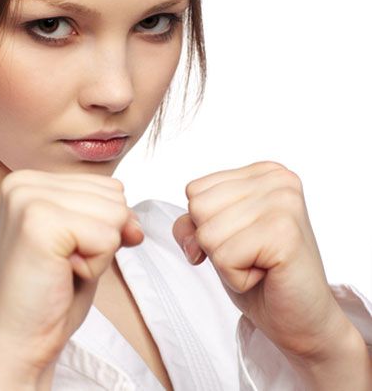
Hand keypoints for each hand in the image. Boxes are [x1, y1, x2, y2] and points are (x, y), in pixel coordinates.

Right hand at [0, 169, 143, 387]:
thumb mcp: (87, 240)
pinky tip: (64, 275)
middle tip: (64, 262)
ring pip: (115, 214)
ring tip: (63, 267)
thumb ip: (112, 217)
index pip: (109, 186)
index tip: (67, 249)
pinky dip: (96, 265)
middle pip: (115, 196)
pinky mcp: (39, 224)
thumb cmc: (52, 291)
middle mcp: (24, 182)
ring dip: (99, 251)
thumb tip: (135, 224)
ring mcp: (29, 200)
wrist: (19, 341)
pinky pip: (108, 237)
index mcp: (31, 180)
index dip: (103, 225)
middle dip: (103, 237)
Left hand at [173, 160, 351, 360]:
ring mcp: (284, 203)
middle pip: (198, 208)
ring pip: (207, 234)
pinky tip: (266, 275)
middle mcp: (277, 179)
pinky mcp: (285, 233)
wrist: (301, 318)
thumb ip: (191, 223)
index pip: (194, 190)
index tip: (240, 238)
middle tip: (251, 254)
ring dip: (226, 262)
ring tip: (259, 264)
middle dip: (214, 243)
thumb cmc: (259, 274)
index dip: (205, 225)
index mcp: (262, 172)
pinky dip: (236, 277)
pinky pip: (224, 257)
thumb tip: (190, 237)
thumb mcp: (216, 238)